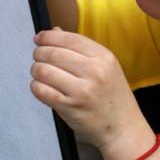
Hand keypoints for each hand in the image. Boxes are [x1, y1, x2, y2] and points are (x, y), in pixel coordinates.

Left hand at [31, 28, 147, 151]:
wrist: (123, 128)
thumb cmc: (113, 97)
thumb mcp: (106, 67)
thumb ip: (80, 49)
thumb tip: (54, 31)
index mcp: (105, 58)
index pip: (70, 38)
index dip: (49, 36)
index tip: (40, 38)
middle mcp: (95, 72)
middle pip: (53, 53)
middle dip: (39, 53)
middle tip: (38, 56)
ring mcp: (82, 91)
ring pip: (44, 70)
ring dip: (36, 70)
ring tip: (40, 73)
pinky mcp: (70, 107)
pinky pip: (41, 91)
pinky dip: (36, 86)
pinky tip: (41, 86)